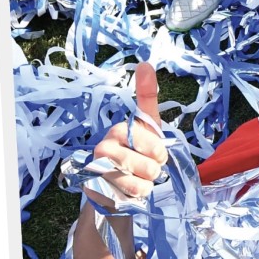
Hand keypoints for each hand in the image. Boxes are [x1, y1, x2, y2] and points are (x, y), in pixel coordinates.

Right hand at [90, 62, 166, 199]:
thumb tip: (145, 63)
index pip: (154, 144)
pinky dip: (137, 195)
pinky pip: (133, 194)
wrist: (115, 186)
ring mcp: (99, 171)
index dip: (160, 152)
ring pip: (142, 181)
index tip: (155, 153)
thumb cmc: (136, 152)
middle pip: (150, 165)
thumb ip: (147, 97)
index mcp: (120, 130)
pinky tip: (128, 190)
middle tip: (145, 167)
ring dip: (146, 184)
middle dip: (154, 170)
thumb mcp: (147, 126)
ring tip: (136, 178)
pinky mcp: (99, 191)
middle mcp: (104, 147)